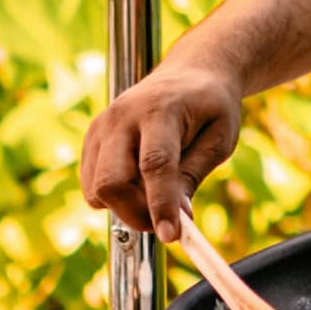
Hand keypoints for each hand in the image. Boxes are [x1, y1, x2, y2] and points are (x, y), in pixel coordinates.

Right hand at [80, 41, 244, 242]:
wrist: (191, 73)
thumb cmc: (210, 105)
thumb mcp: (219, 137)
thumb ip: (193, 175)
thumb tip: (176, 218)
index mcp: (161, 109)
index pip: (155, 165)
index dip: (161, 205)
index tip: (171, 237)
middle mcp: (122, 116)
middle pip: (111, 181)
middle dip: (136, 213)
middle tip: (166, 221)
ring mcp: (101, 126)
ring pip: (96, 188)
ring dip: (125, 206)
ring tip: (157, 195)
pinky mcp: (92, 138)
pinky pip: (91, 184)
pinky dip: (114, 196)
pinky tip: (139, 183)